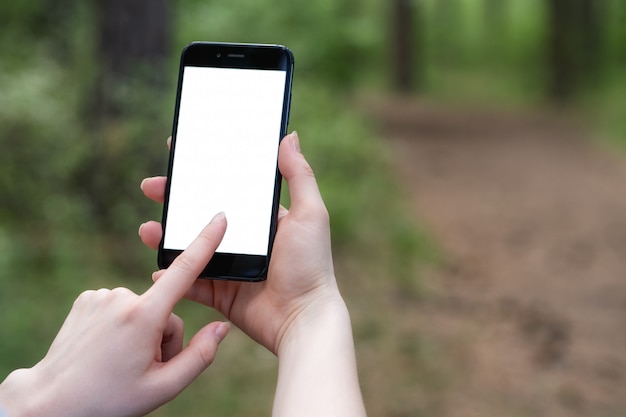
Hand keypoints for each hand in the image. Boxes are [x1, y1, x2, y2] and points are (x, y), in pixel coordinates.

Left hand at [0, 215, 229, 416]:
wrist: (51, 402)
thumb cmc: (109, 400)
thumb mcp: (163, 387)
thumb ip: (200, 356)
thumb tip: (221, 327)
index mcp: (144, 317)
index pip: (184, 271)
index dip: (206, 242)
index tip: (219, 218)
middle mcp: (122, 297)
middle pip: (166, 309)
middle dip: (164, 336)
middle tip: (142, 366)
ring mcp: (102, 296)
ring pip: (145, 308)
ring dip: (142, 331)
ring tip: (121, 359)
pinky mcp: (87, 298)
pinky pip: (122, 306)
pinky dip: (122, 324)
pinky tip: (106, 347)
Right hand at [139, 132, 342, 354]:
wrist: (303, 318)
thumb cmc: (310, 265)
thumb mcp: (310, 214)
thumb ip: (299, 176)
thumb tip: (287, 135)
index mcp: (263, 219)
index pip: (229, 189)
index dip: (204, 173)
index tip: (180, 153)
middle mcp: (246, 240)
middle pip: (202, 215)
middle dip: (175, 201)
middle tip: (151, 187)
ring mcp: (231, 267)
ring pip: (191, 248)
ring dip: (166, 237)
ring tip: (147, 229)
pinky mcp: (222, 294)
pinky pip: (192, 283)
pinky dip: (174, 277)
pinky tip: (157, 271)